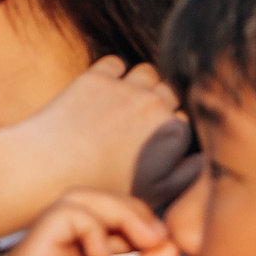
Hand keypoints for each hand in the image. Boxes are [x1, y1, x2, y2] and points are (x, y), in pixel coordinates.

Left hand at [0, 56, 183, 228]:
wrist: (49, 169)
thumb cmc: (102, 186)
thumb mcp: (154, 192)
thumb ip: (188, 173)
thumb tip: (205, 156)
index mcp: (175, 134)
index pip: (187, 118)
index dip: (172, 126)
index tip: (154, 136)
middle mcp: (156, 105)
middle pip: (171, 91)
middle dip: (160, 102)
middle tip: (138, 118)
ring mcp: (127, 88)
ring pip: (148, 73)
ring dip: (140, 83)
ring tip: (122, 102)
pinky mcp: (97, 77)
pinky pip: (116, 63)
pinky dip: (112, 72)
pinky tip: (102, 90)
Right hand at [0, 190, 176, 255]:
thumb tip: (168, 245)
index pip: (96, 224)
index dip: (132, 224)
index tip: (162, 245)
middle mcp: (44, 255)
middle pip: (84, 203)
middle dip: (129, 210)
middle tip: (159, 236)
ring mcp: (33, 254)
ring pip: (73, 202)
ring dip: (118, 212)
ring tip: (144, 239)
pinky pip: (62, 217)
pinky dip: (95, 225)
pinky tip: (109, 254)